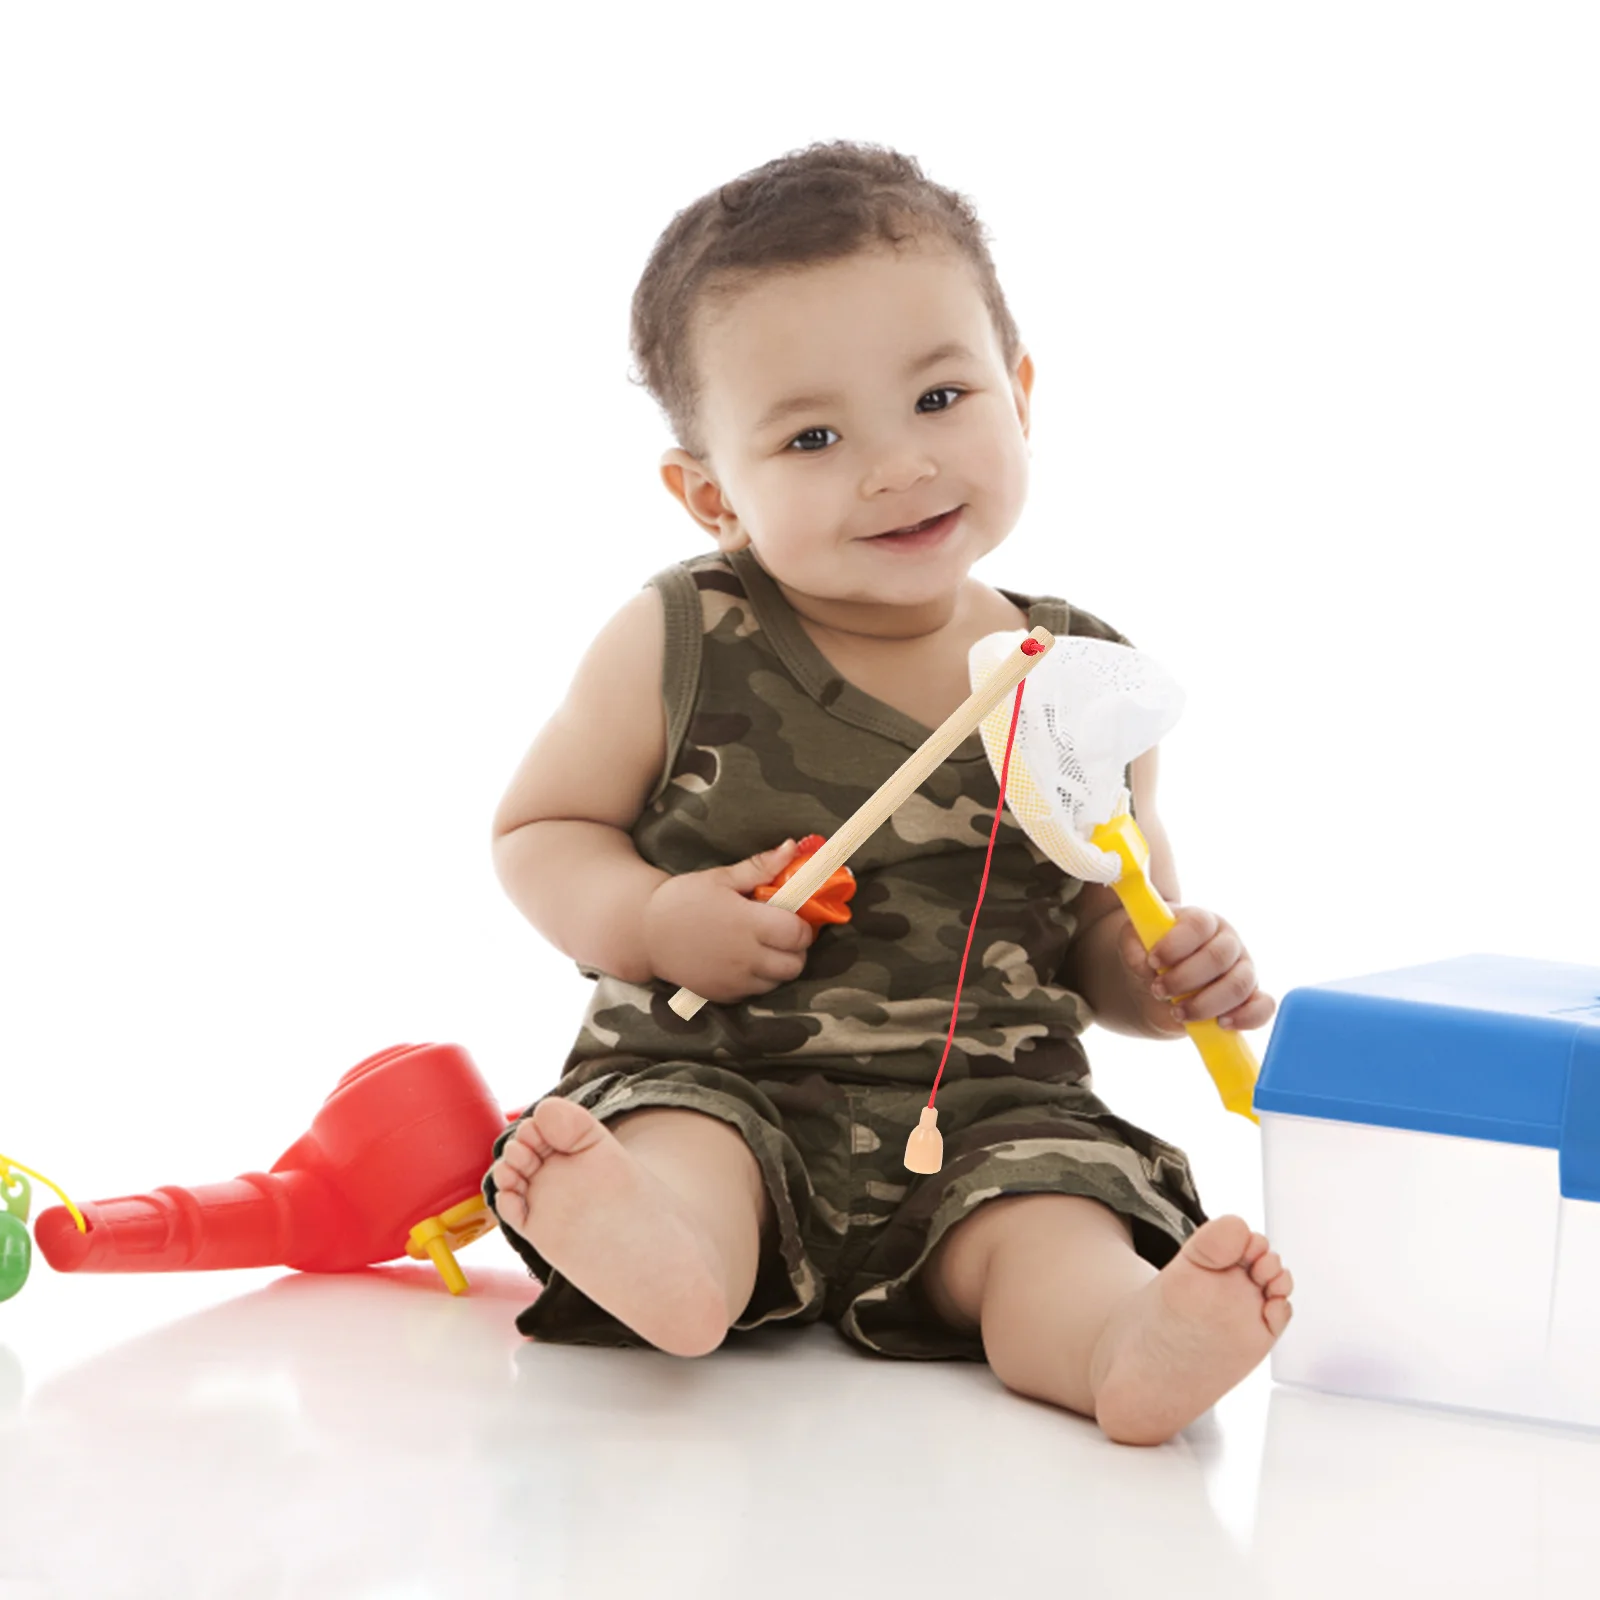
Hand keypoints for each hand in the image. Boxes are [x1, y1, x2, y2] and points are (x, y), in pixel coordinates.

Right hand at [643, 838, 818, 1004]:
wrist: (643, 932)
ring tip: (763, 947)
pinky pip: (756, 992)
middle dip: (796, 948)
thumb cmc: (683, 899)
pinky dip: (759, 979)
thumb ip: (760, 867)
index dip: (802, 925)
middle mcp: (745, 956)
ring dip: (779, 965)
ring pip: (779, 981)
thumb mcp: (720, 877)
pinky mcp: (723, 995)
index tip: (791, 916)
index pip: (799, 934)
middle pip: (796, 963)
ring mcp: (734, 980)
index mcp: (748, 923)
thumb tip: (793, 846)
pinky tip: (744, 960)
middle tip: (782, 933)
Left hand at [1117, 905, 1275, 1035]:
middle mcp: (1227, 942)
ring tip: (1177, 1012)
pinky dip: (1247, 1017)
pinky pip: (1263, 1006)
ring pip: (1239, 984)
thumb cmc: (1150, 956)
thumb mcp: (1135, 946)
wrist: (1159, 984)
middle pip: (1219, 956)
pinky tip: (1222, 1024)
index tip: (1153, 961)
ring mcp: (1243, 969)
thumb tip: (1147, 966)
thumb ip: (1135, 948)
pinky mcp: (1250, 997)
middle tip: (1158, 991)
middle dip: (1185, 978)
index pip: (1198, 925)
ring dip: (1206, 1003)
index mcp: (1200, 921)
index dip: (1176, 944)